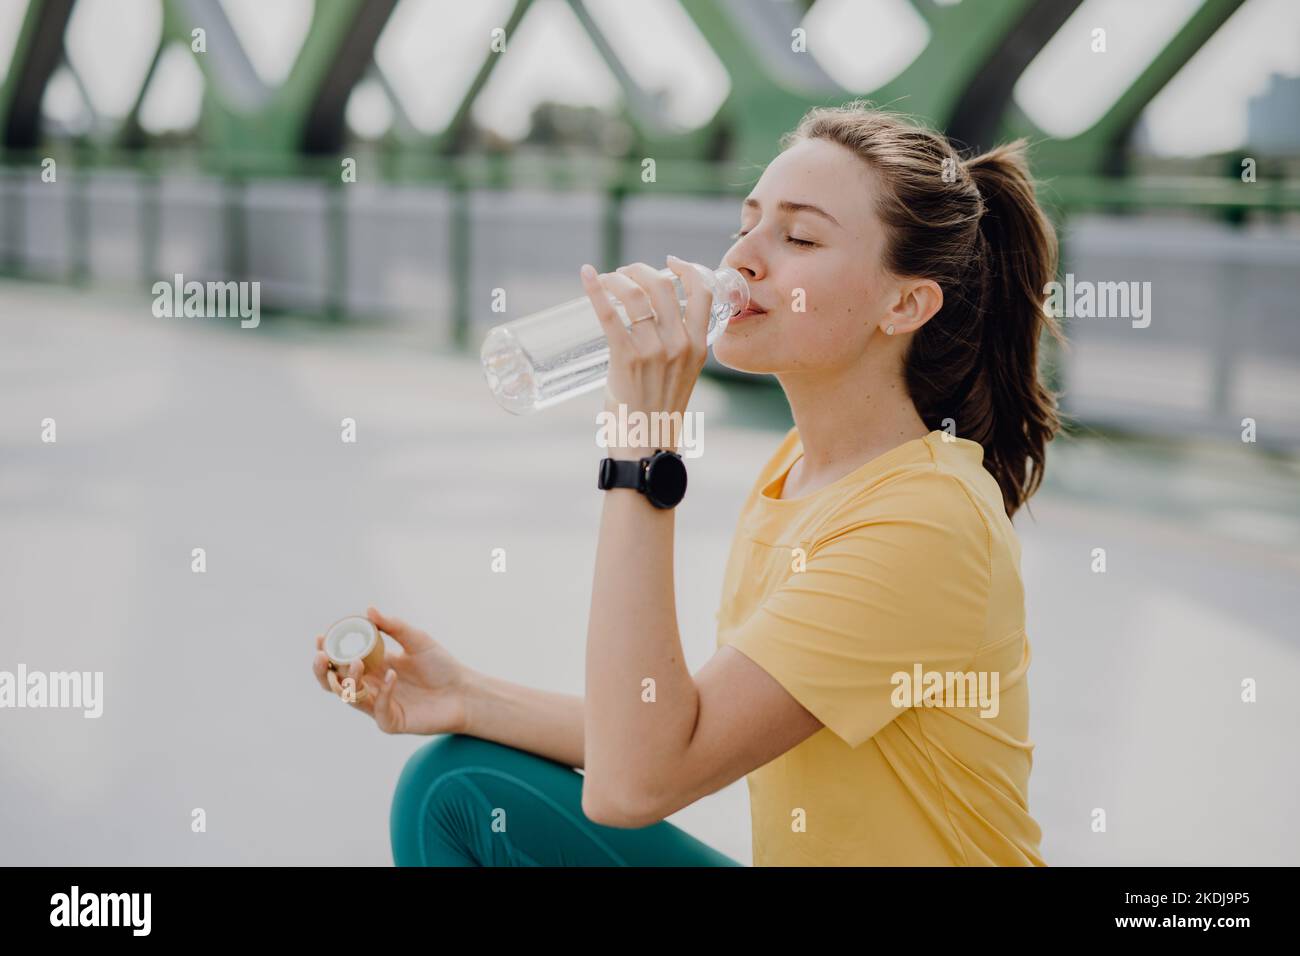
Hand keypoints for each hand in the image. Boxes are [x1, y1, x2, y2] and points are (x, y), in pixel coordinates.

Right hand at [311, 606, 469, 734]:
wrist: (464, 691)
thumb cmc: (441, 666)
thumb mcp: (417, 640)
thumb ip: (393, 626)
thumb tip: (368, 610)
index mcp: (373, 667)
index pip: (341, 661)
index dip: (327, 652)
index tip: (321, 637)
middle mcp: (371, 687)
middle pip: (335, 683)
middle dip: (323, 670)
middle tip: (322, 656)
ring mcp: (379, 706)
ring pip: (350, 697)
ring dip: (349, 680)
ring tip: (357, 662)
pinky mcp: (391, 722)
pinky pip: (378, 708)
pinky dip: (382, 692)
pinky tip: (392, 675)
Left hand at [581, 256, 712, 459]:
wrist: (646, 445)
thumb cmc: (658, 411)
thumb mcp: (682, 374)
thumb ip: (675, 346)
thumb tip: (649, 319)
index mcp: (698, 346)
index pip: (703, 292)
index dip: (687, 269)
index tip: (670, 262)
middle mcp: (680, 344)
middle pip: (663, 286)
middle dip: (641, 270)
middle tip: (626, 273)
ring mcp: (653, 350)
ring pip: (636, 294)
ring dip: (619, 278)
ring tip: (610, 278)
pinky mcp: (626, 358)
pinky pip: (608, 314)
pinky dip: (596, 289)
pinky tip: (587, 275)